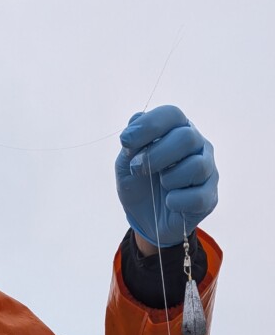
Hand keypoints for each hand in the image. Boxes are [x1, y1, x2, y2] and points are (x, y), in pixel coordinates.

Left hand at [115, 105, 217, 246]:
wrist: (145, 219)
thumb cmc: (139, 184)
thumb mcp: (126, 163)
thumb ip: (131, 143)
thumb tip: (136, 119)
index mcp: (178, 130)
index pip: (172, 115)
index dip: (149, 125)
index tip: (126, 141)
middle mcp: (197, 146)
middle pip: (187, 138)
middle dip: (156, 154)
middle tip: (138, 168)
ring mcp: (207, 170)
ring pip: (197, 166)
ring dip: (169, 178)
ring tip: (161, 185)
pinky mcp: (209, 197)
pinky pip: (198, 196)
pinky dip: (177, 201)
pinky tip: (169, 202)